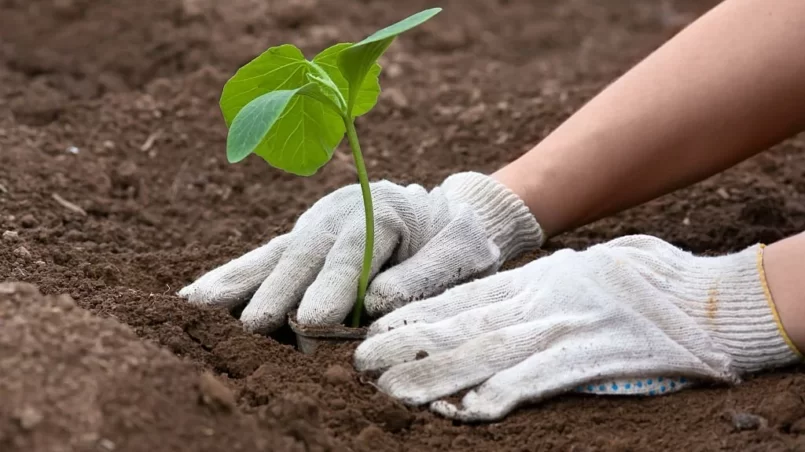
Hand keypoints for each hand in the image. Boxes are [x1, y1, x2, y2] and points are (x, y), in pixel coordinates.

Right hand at [179, 172, 542, 332]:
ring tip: (196, 305)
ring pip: (273, 255)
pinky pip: (264, 258)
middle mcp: (338, 216)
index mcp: (382, 214)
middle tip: (254, 326)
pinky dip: (233, 277)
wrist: (444, 208)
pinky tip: (197, 295)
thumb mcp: (459, 251)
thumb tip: (377, 301)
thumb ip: (422, 275)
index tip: (310, 321)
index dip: (331, 288)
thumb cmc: (455, 236)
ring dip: (236, 282)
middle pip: (303, 255)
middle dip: (277, 291)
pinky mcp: (300, 238)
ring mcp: (313, 225)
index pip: (352, 255)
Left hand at [355, 235, 800, 421]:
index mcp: (534, 281)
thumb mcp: (571, 275)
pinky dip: (505, 393)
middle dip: (410, 344)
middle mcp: (541, 301)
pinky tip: (469, 409)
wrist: (699, 296)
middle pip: (464, 324)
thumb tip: (482, 309)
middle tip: (363, 362)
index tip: (376, 329)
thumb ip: (529, 291)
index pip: (462, 299)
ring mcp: (566, 326)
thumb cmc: (634, 282)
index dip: (416, 315)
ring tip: (396, 391)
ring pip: (491, 350)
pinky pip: (543, 377)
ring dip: (439, 373)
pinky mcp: (595, 356)